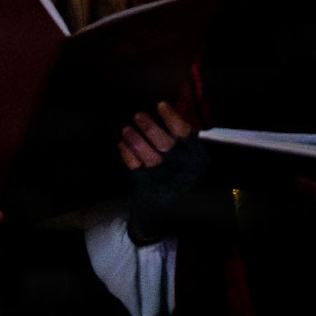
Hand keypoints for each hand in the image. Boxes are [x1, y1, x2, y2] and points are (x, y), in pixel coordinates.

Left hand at [120, 100, 208, 242]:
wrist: (174, 210)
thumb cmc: (182, 175)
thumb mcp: (191, 158)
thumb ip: (185, 138)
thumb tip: (169, 109)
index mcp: (194, 156)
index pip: (184, 133)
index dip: (171, 118)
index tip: (160, 104)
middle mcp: (180, 167)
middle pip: (164, 143)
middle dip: (149, 127)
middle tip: (138, 115)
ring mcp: (164, 178)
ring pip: (148, 155)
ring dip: (135, 139)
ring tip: (126, 129)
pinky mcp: (149, 186)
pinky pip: (136, 168)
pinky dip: (127, 155)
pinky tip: (121, 144)